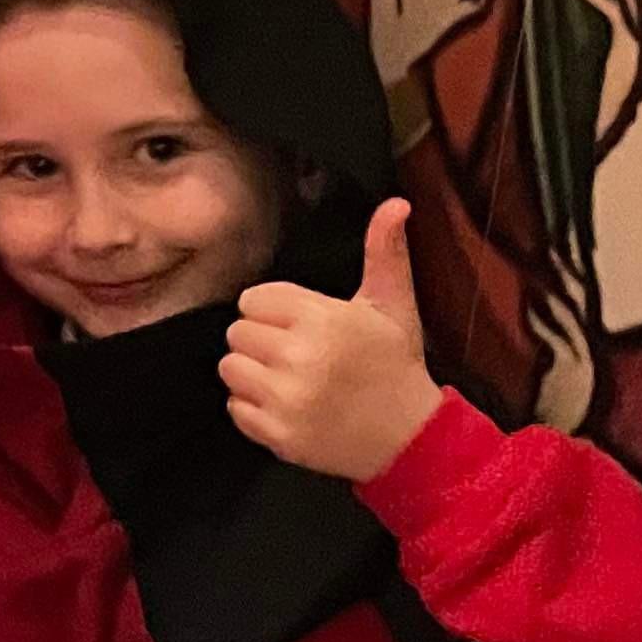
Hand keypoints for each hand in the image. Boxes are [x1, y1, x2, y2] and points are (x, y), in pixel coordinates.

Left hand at [224, 198, 446, 482]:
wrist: (412, 438)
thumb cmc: (395, 365)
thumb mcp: (394, 306)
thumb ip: (384, 252)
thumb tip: (396, 203)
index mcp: (324, 320)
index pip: (254, 300)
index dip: (275, 311)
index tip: (302, 325)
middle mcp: (301, 358)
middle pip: (237, 332)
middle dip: (262, 340)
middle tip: (297, 353)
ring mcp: (287, 399)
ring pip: (230, 368)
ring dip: (253, 373)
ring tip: (290, 378)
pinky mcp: (277, 434)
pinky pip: (234, 408)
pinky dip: (254, 409)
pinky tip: (288, 406)